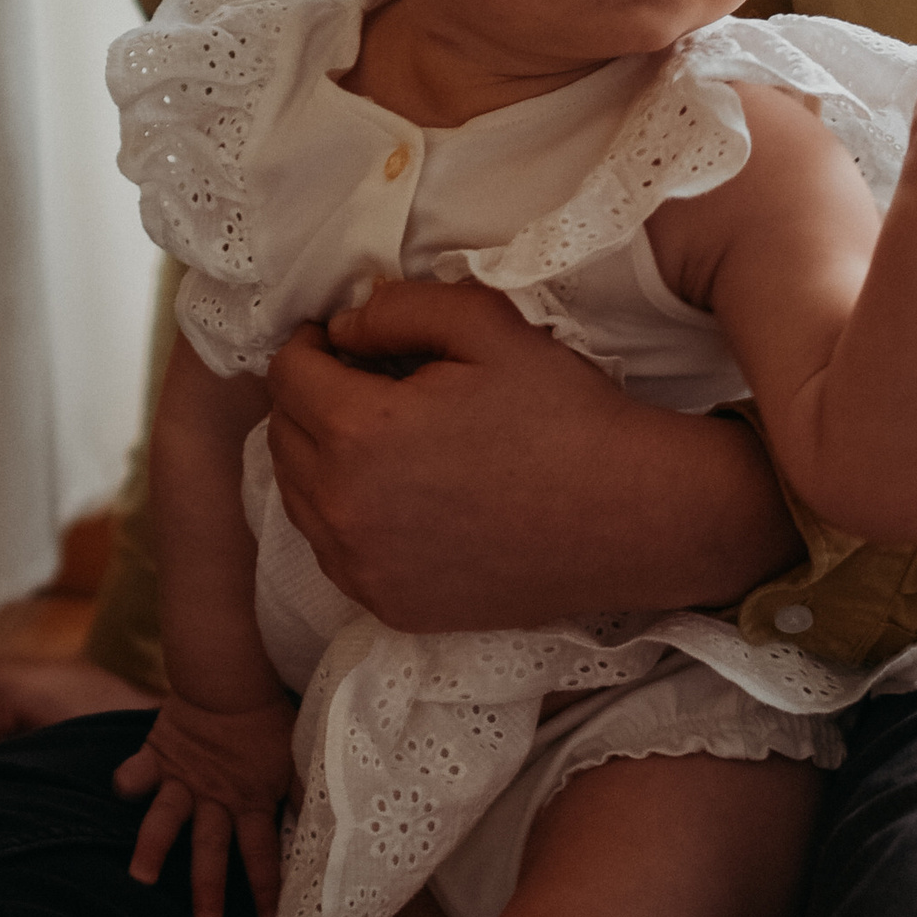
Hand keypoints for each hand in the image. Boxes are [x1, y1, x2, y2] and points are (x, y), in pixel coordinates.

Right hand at [114, 694, 295, 916]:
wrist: (231, 678)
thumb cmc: (269, 719)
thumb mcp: (294, 759)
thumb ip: (304, 792)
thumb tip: (334, 823)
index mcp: (252, 800)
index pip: (261, 852)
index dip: (264, 886)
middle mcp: (215, 798)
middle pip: (212, 849)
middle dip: (209, 886)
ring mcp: (181, 779)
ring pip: (165, 820)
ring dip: (153, 848)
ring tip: (140, 877)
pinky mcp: (156, 755)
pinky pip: (133, 774)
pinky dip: (125, 785)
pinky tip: (119, 799)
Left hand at [263, 277, 797, 632]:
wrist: (633, 517)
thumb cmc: (564, 414)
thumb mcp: (485, 325)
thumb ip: (396, 309)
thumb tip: (341, 325)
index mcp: (360, 432)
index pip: (288, 375)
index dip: (310, 344)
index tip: (342, 338)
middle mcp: (345, 510)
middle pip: (283, 436)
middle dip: (312, 397)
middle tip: (365, 379)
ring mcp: (364, 568)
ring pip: (300, 497)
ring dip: (322, 457)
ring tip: (384, 434)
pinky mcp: (391, 606)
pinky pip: (334, 550)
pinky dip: (347, 515)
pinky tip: (401, 492)